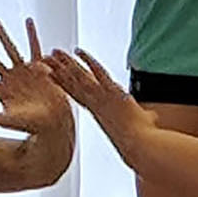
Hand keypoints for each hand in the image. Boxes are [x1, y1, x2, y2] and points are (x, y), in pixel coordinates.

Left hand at [0, 18, 71, 134]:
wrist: (54, 123)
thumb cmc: (32, 126)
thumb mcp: (9, 121)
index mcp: (1, 91)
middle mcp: (10, 79)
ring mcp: (25, 72)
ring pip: (10, 49)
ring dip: (2, 35)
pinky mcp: (40, 68)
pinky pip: (35, 48)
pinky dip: (32, 35)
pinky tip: (29, 22)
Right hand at [43, 49, 157, 142]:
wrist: (139, 145)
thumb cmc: (140, 140)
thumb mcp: (141, 123)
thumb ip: (145, 117)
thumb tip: (154, 117)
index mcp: (97, 111)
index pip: (76, 94)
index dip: (63, 84)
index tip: (51, 76)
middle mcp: (95, 103)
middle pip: (72, 83)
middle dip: (57, 70)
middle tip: (44, 60)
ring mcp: (101, 97)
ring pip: (79, 77)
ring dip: (66, 63)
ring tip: (53, 53)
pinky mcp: (111, 92)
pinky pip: (97, 73)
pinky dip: (88, 61)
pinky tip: (79, 51)